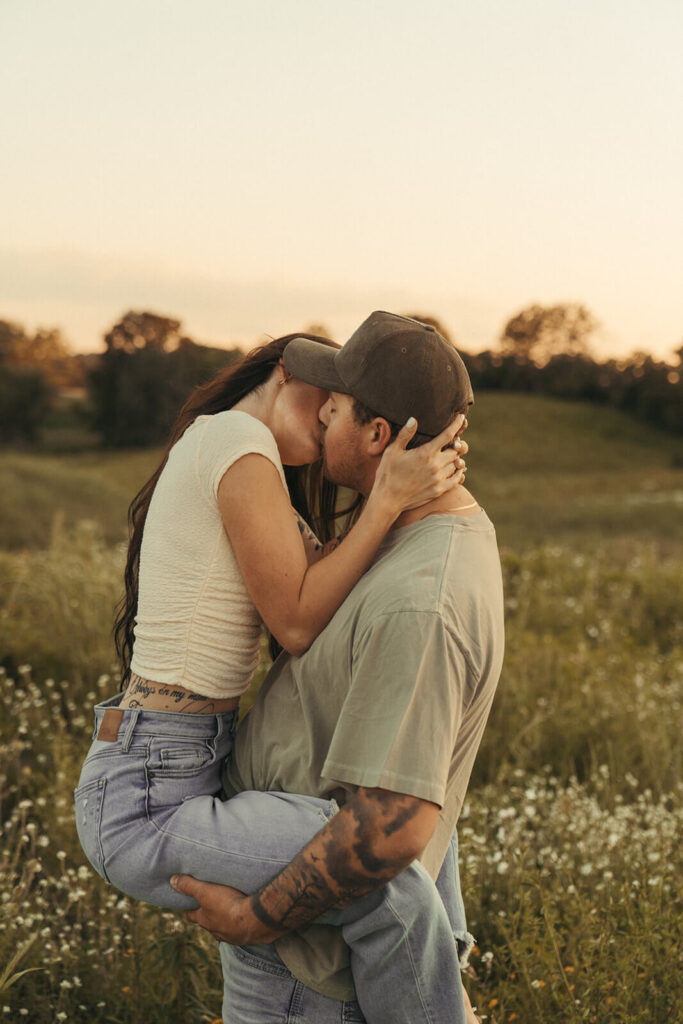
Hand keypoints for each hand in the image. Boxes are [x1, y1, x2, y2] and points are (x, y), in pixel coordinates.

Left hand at [169, 874, 283, 943]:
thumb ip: (189, 885)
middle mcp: (216, 931)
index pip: (192, 915)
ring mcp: (232, 936)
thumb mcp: (205, 891)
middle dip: (209, 915)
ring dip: (225, 921)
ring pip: (225, 929)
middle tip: (211, 904)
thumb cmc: (228, 906)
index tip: (189, 903)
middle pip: (209, 923)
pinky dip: (241, 925)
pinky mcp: (247, 936)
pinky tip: (246, 919)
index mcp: (205, 920)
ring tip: (230, 911)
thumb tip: (172, 881)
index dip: (190, 909)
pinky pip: (241, 931)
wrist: (255, 921)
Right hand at [373, 413, 468, 511]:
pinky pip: (457, 479)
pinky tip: (456, 469)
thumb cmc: (387, 473)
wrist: (388, 499)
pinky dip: (458, 473)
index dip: (456, 424)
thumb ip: (405, 435)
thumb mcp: (393, 451)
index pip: (447, 435)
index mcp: (425, 453)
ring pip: (457, 464)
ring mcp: (438, 479)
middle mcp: (435, 465)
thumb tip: (413, 419)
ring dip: (455, 459)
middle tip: (450, 442)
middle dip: (454, 445)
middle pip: (455, 450)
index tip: (462, 417)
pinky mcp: (439, 490)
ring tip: (450, 456)